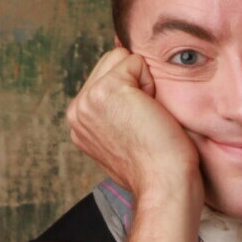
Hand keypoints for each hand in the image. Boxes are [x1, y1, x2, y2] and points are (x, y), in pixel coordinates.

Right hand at [65, 47, 201, 207]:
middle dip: (135, 83)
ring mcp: (87, 99)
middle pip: (110, 62)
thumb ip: (116, 108)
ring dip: (142, 82)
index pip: (104, 76)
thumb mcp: (126, 135)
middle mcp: (77, 110)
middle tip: (144, 120)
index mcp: (79, 121)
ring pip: (120, 57)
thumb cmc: (158, 165)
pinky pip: (135, 61)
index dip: (131, 92)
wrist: (164, 183)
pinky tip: (150, 112)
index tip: (138, 125)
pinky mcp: (105, 90)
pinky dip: (150, 82)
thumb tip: (129, 70)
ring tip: (146, 116)